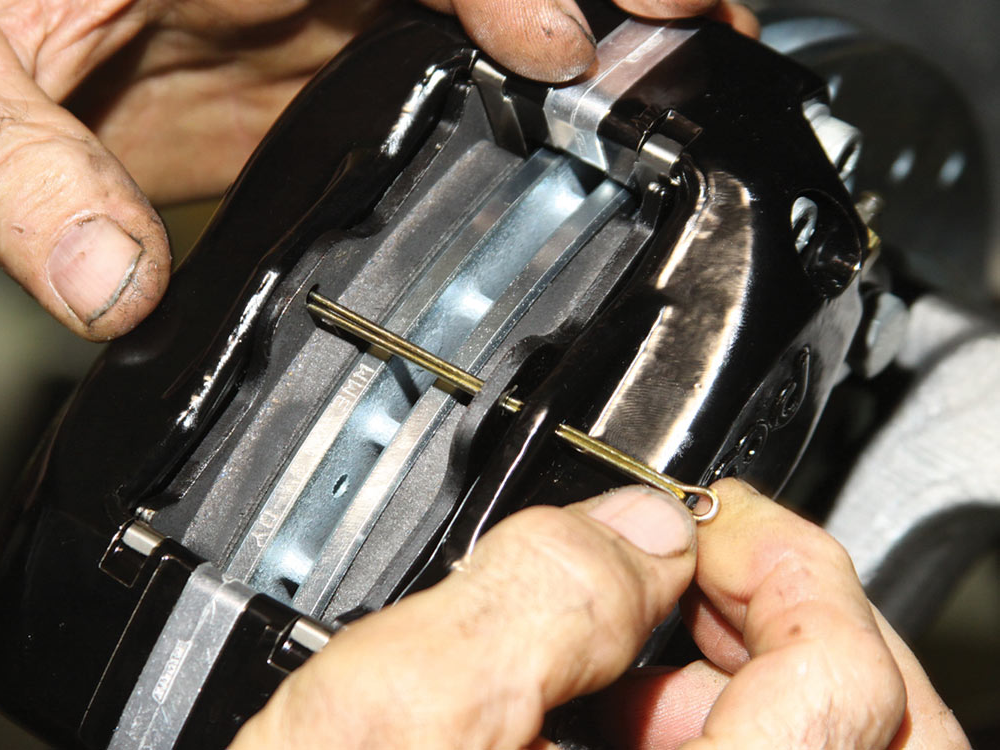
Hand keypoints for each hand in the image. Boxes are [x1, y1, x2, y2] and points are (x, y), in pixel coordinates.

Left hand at [0, 1, 751, 339]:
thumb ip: (17, 173)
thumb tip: (110, 282)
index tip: (562, 40)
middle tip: (700, 30)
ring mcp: (309, 18)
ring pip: (479, 12)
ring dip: (589, 36)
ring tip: (683, 80)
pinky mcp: (309, 74)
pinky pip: (439, 73)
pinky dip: (520, 98)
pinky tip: (581, 132)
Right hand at [231, 480, 968, 748]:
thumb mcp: (372, 720)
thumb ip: (520, 595)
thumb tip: (627, 527)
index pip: (837, 687)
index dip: (785, 563)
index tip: (706, 516)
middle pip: (873, 732)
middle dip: (793, 617)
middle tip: (699, 559)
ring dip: (756, 674)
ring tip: (645, 632)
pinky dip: (712, 729)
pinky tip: (620, 707)